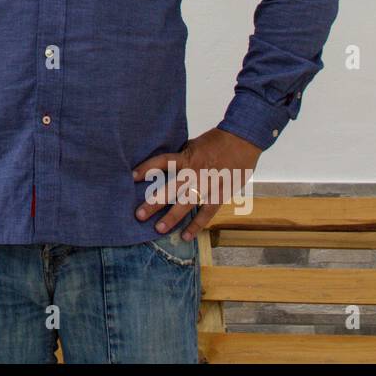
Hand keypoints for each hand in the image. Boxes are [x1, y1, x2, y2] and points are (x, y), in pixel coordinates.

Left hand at [130, 127, 262, 240]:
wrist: (243, 140)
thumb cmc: (217, 141)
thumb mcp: (194, 144)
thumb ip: (181, 156)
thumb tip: (163, 165)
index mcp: (187, 156)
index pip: (162, 162)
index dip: (147, 168)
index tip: (132, 176)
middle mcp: (195, 172)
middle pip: (171, 188)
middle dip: (154, 202)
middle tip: (139, 215)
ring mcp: (208, 185)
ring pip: (187, 203)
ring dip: (172, 217)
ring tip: (158, 229)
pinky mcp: (220, 194)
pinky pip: (207, 212)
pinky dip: (197, 225)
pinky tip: (185, 236)